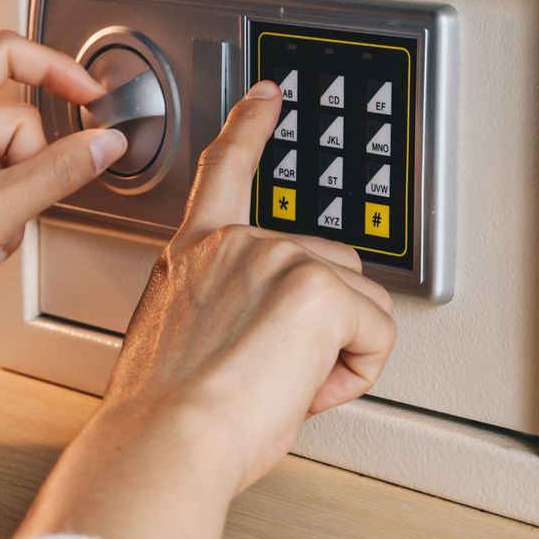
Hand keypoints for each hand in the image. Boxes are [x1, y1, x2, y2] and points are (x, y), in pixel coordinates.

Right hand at [16, 80, 396, 538]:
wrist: (165, 442)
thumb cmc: (163, 421)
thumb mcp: (178, 347)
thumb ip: (221, 317)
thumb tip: (261, 345)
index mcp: (192, 255)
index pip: (225, 171)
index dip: (249, 126)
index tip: (267, 95)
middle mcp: (232, 244)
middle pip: (328, 263)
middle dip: (324, 323)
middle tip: (275, 377)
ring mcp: (276, 258)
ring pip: (359, 301)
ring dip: (340, 351)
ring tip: (282, 389)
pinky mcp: (317, 287)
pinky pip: (376, 333)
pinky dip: (357, 373)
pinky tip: (306, 390)